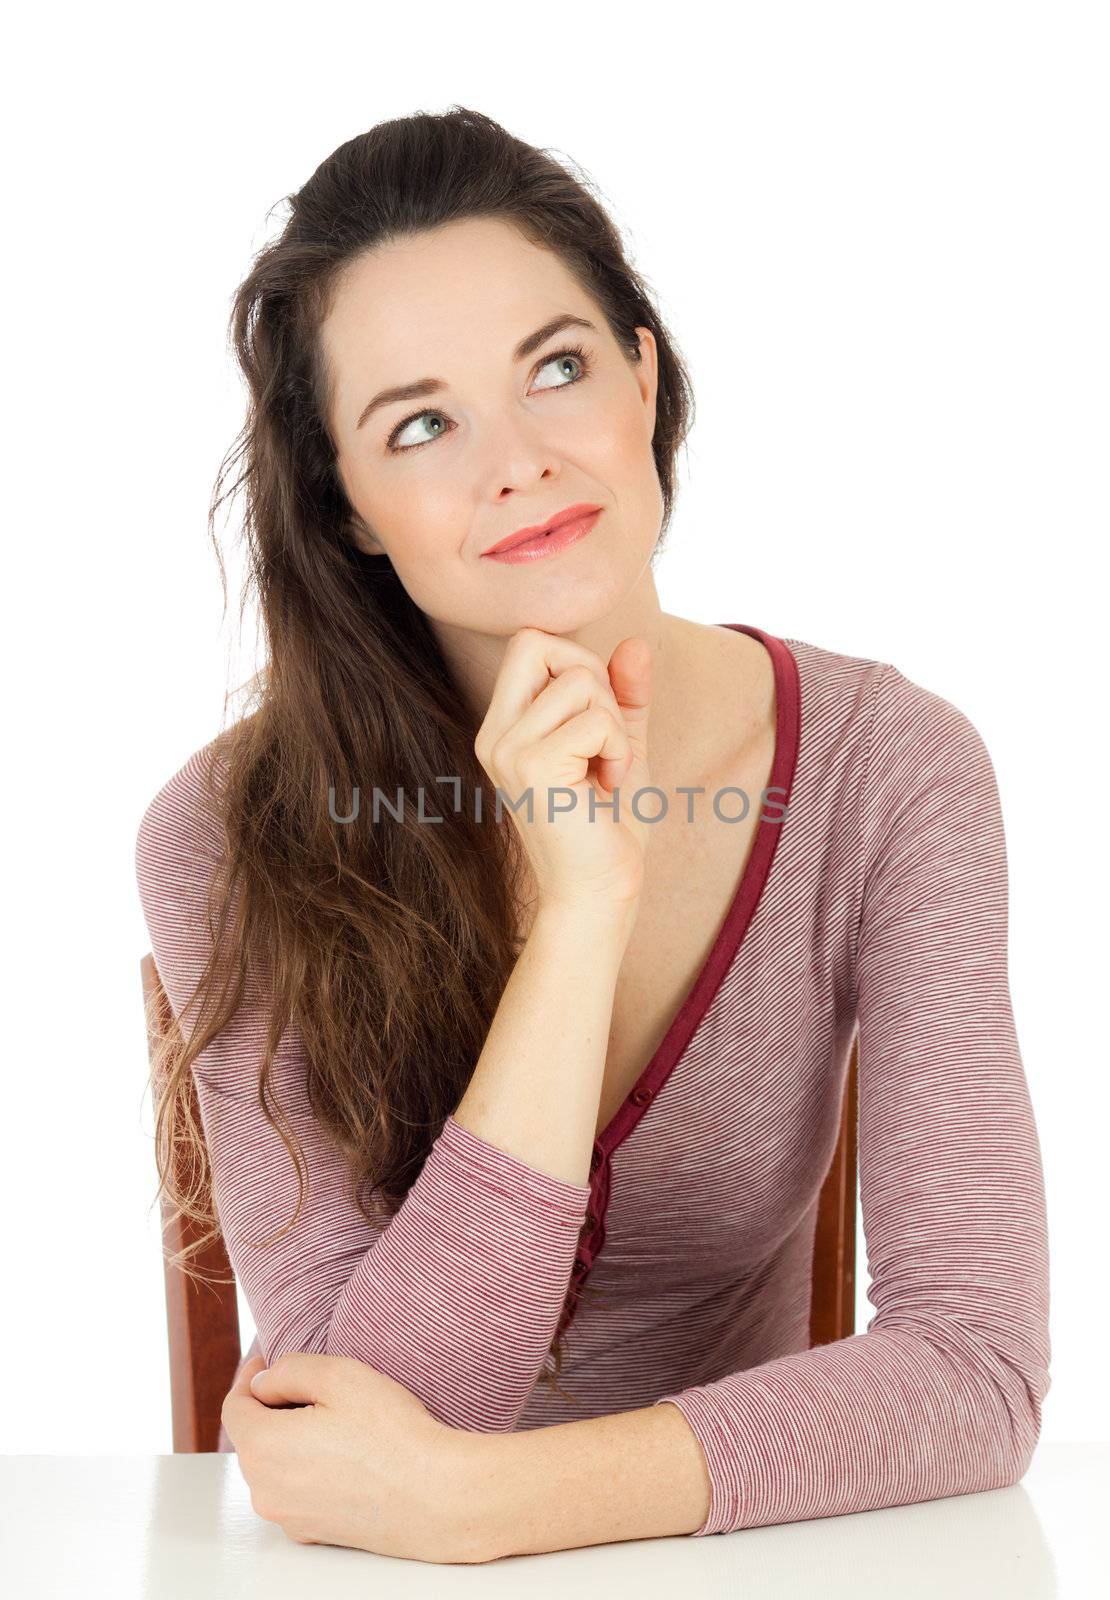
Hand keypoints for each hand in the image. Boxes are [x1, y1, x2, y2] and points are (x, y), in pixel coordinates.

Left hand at [221, 1352, 495, 1564]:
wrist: (434, 1497)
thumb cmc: (391, 1435)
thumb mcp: (339, 1376)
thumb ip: (289, 1370)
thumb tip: (264, 1383)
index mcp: (264, 1447)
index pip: (234, 1406)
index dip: (249, 1378)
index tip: (267, 1361)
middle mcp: (267, 1490)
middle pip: (252, 1438)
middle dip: (271, 1408)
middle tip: (310, 1386)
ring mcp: (289, 1517)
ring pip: (274, 1466)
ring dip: (290, 1439)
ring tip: (333, 1420)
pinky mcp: (314, 1532)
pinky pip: (296, 1491)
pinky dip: (308, 1469)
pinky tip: (346, 1455)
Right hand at [474, 627, 653, 911]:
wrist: (598, 893)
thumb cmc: (608, 827)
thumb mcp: (621, 745)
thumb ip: (624, 693)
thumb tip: (634, 643)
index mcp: (505, 726)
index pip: (529, 643)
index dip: (576, 662)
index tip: (597, 720)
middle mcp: (495, 734)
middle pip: (538, 642)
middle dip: (592, 677)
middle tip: (605, 738)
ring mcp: (508, 749)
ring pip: (579, 680)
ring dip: (614, 721)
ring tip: (609, 768)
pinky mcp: (533, 766)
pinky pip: (596, 718)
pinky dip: (620, 747)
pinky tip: (610, 784)